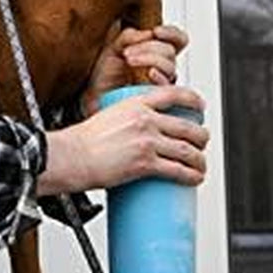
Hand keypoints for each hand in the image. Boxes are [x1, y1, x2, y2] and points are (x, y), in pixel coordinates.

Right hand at [38, 84, 208, 195]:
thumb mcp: (110, 115)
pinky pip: (178, 170)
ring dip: (200, 159)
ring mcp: (147, 142)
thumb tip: (141, 133)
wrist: (71, 156)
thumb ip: (129, 120)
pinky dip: (192, 175)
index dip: (193, 100)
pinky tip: (195, 178)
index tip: (200, 107)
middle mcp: (146, 120)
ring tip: (200, 165)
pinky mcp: (145, 163)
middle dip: (201, 137)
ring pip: (188, 150)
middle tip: (201, 143)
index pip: (174, 94)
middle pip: (187, 127)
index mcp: (136, 104)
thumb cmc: (84, 141)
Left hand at [81, 24, 189, 114]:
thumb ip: (129, 37)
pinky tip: (149, 73)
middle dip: (149, 47)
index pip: (178, 41)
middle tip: (128, 52)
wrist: (95, 96)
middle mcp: (162, 68)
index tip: (156, 31)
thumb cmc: (105, 76)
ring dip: (150, 58)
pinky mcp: (157, 97)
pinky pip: (166, 86)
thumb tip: (148, 33)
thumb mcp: (113, 48)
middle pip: (170, 51)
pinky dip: (159, 76)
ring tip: (129, 59)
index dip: (172, 33)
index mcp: (155, 53)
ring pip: (170, 66)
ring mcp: (161, 83)